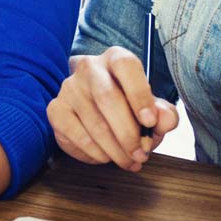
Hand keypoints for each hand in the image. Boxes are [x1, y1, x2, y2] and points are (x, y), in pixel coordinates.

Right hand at [47, 46, 179, 171]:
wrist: (99, 113)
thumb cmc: (130, 109)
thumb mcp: (153, 111)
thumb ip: (164, 114)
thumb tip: (163, 119)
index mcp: (116, 59)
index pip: (126, 66)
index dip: (139, 94)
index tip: (150, 123)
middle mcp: (89, 68)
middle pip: (107, 97)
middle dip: (127, 133)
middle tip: (141, 154)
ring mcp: (69, 88)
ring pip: (93, 121)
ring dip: (115, 149)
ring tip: (129, 161)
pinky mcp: (56, 109)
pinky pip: (75, 134)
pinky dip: (94, 152)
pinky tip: (106, 157)